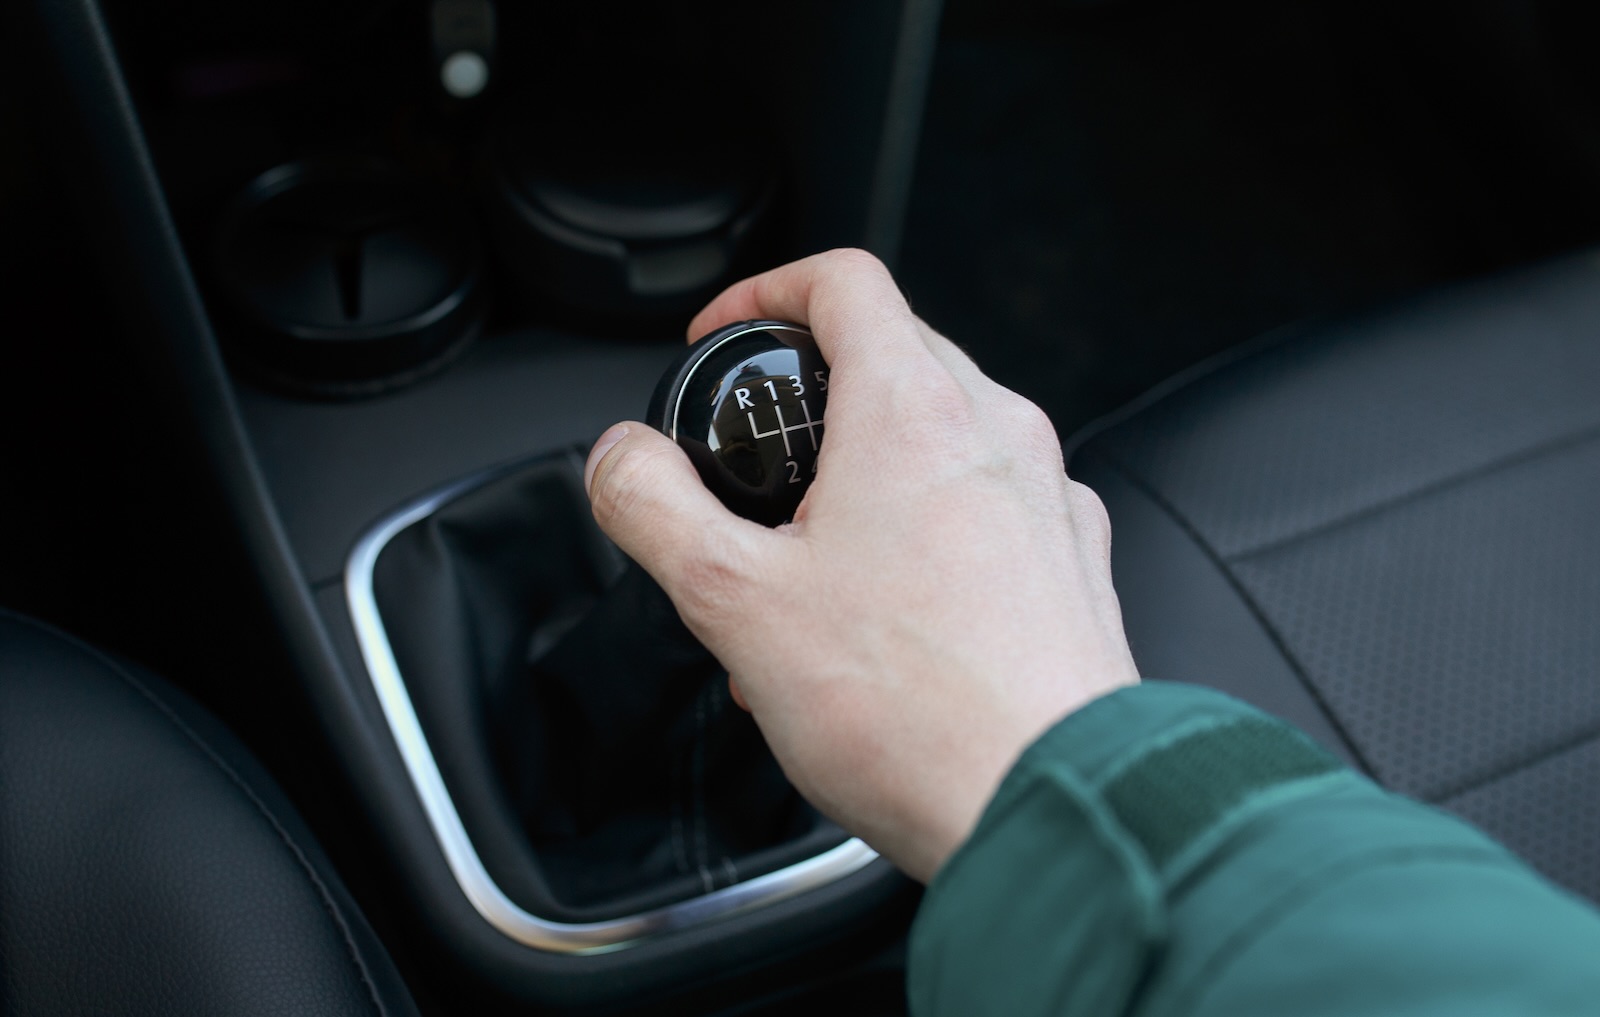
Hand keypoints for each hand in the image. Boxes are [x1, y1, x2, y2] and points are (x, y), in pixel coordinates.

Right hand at [584, 250, 1138, 881]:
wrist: (1048, 804)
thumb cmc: (915, 710)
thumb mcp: (732, 599)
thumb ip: (653, 506)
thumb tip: (619, 459)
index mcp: (913, 410)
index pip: (843, 280)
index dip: (767, 289)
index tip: (728, 336)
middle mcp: (998, 432)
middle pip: (896, 356)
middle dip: (814, 401)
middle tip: (763, 479)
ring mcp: (1049, 496)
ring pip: (943, 443)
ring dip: (869, 482)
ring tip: (816, 583)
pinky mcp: (1073, 562)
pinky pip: (989, 512)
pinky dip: (929, 536)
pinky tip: (888, 628)